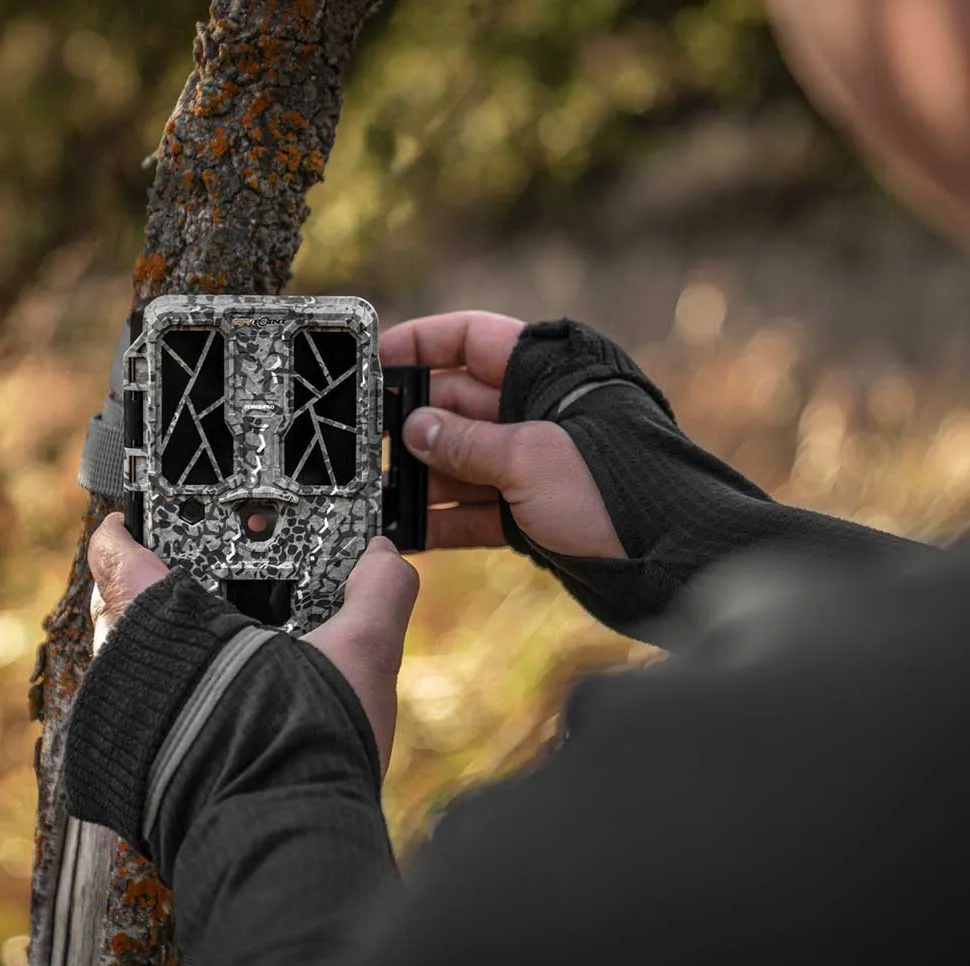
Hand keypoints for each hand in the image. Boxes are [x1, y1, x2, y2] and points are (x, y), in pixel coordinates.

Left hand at [88, 514, 418, 774]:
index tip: (140, 517)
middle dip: (159, 589)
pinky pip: (157, 709)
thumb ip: (378, 591)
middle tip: (201, 574)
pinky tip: (234, 692)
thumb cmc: (307, 744)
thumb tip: (386, 556)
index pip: (121, 557)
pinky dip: (188, 690)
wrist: (288, 834)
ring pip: (142, 664)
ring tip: (226, 634)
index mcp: (171, 629)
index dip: (130, 530)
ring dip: (176, 645)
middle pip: (127, 612)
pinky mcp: (151, 767)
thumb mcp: (361, 650)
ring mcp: (139, 725)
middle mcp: (139, 676)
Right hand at [380, 311, 625, 559]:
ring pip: (461, 462)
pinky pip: (476, 510)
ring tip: (375, 494)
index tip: (375, 359)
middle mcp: (534, 415)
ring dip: (421, 480)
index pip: (472, 339)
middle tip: (362, 441)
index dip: (422, 343)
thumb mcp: (530, 458)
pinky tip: (406, 532)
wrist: (670, 559)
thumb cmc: (612, 490)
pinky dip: (444, 522)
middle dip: (412, 424)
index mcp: (544, 377)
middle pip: (456, 405)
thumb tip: (414, 428)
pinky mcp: (531, 512)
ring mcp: (532, 465)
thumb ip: (466, 443)